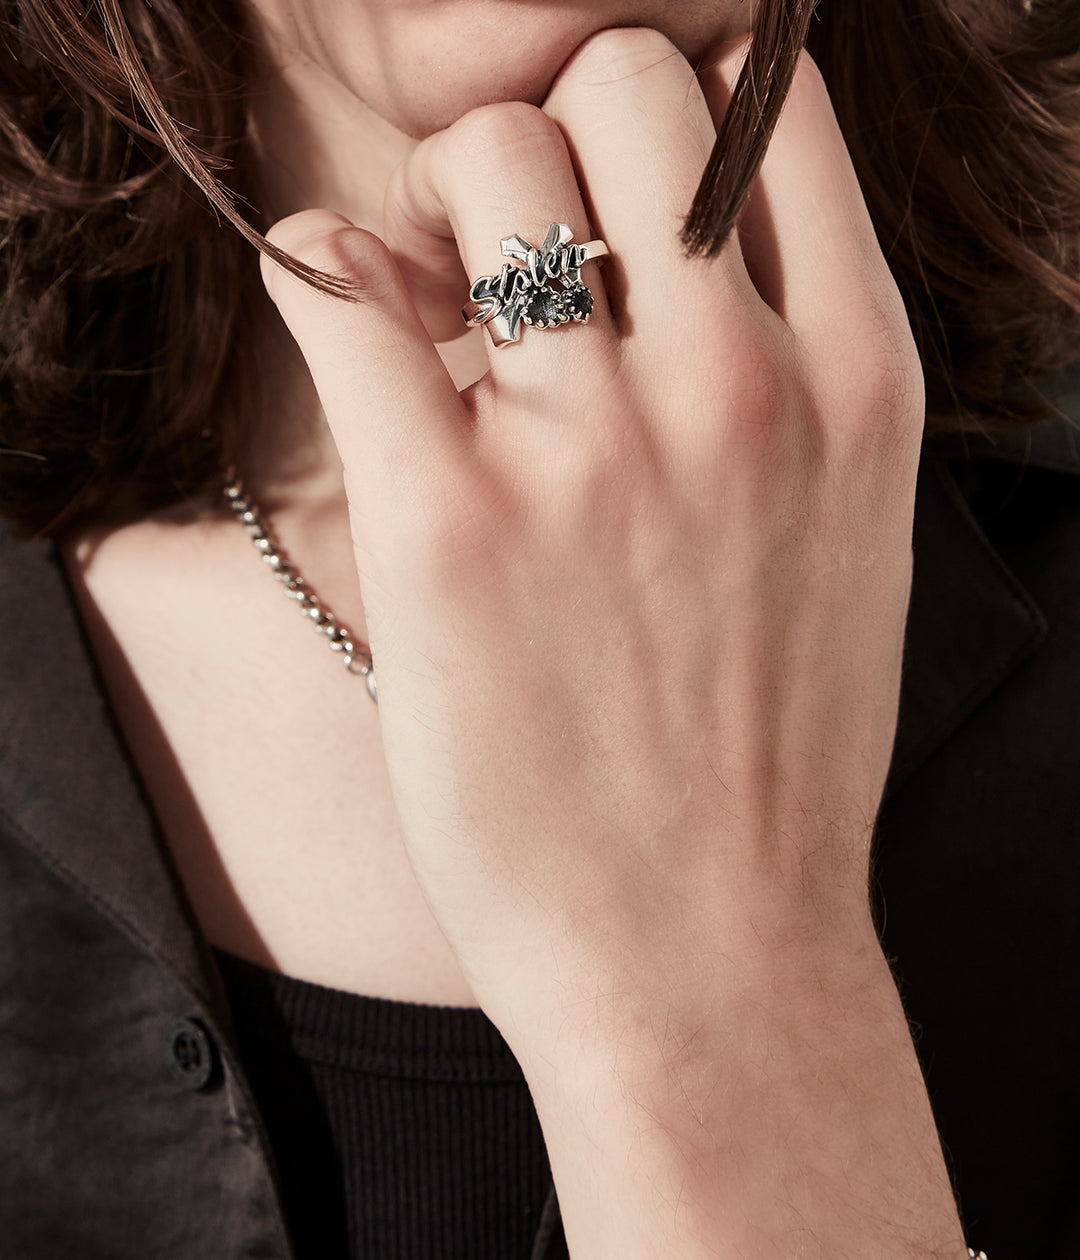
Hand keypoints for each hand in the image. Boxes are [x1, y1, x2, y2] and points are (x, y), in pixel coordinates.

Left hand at [263, 28, 965, 1257]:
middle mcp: (738, 387)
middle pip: (614, 85)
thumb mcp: (846, 536)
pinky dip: (324, 273)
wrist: (711, 958)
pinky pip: (337, 284)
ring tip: (441, 320)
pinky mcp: (447, 525)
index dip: (675, 122)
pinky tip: (358, 336)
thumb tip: (664, 242)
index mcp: (858, 382)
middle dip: (551, 145)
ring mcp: (593, 452)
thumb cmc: (770, 759)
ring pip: (482, 156)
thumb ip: (787, 370)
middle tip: (515, 258)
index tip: (620, 202)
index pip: (767, 105)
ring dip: (439, 208)